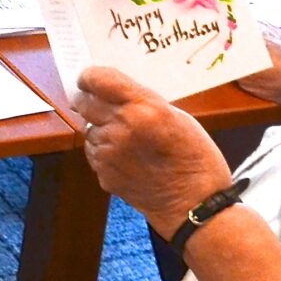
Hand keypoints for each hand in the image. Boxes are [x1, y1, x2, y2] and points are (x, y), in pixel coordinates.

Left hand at [72, 66, 233, 237]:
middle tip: (98, 103)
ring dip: (100, 129)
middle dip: (89, 101)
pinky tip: (126, 157)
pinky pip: (94, 152)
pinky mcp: (104, 173)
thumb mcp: (177, 117)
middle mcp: (122, 128)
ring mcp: (110, 153)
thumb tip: (114, 94)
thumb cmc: (195, 157)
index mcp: (144, 108)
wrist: (195, 203)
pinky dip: (103, 150)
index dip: (89, 77)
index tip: (88, 79)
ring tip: (126, 138)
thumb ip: (143, 103)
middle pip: (85, 104)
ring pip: (89, 129)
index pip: (99, 80)